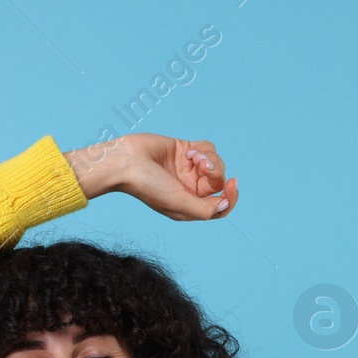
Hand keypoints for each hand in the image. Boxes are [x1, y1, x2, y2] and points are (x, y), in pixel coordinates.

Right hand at [65, 134, 237, 220]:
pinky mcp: (185, 151)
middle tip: (201, 164)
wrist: (126, 162)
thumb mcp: (178, 204)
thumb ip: (204, 209)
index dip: (231, 197)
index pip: (220, 206)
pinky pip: (207, 148)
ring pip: (215, 162)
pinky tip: (189, 151)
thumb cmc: (147, 186)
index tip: (232, 183)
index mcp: (190, 206)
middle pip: (218, 181)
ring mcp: (188, 170)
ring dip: (209, 157)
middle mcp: (190, 189)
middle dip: (215, 171)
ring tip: (193, 156)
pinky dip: (203, 148)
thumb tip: (225, 203)